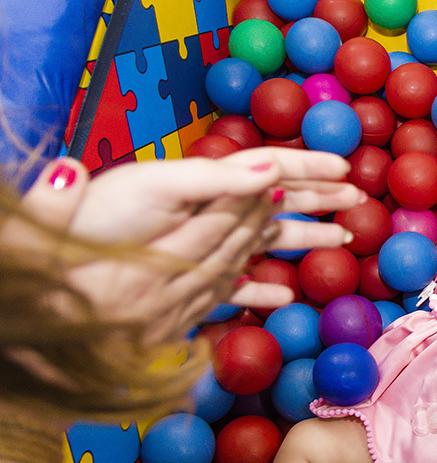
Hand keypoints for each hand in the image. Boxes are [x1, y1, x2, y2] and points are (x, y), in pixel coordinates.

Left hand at [14, 149, 363, 341]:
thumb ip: (212, 179)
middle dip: (317, 196)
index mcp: (205, 183)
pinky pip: (235, 288)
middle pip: (275, 200)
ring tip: (340, 237)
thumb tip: (269, 167)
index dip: (308, 165)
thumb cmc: (100, 224)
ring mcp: (199, 247)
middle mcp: (208, 212)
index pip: (268, 168)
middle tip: (357, 196)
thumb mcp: (156, 189)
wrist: (54, 274)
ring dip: (303, 238)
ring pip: (265, 242)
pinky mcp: (186, 284)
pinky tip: (284, 297)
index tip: (345, 165)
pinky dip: (262, 291)